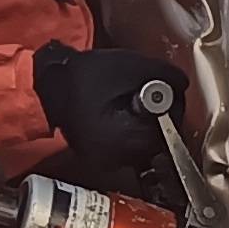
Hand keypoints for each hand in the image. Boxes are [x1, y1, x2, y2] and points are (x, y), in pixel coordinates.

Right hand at [31, 41, 181, 175]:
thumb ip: (164, 74)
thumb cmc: (84, 74)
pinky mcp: (98, 154)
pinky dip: (130, 126)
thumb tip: (182, 84)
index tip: (167, 89)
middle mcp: (114, 160)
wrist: (45, 82)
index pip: (168, 131)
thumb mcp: (130, 66)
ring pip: (142, 143)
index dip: (173, 107)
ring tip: (134, 96)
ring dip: (147, 120)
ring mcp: (104, 161)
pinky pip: (126, 143)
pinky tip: (122, 107)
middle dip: (161, 115)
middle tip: (151, 90)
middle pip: (157, 140)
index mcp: (122, 142)